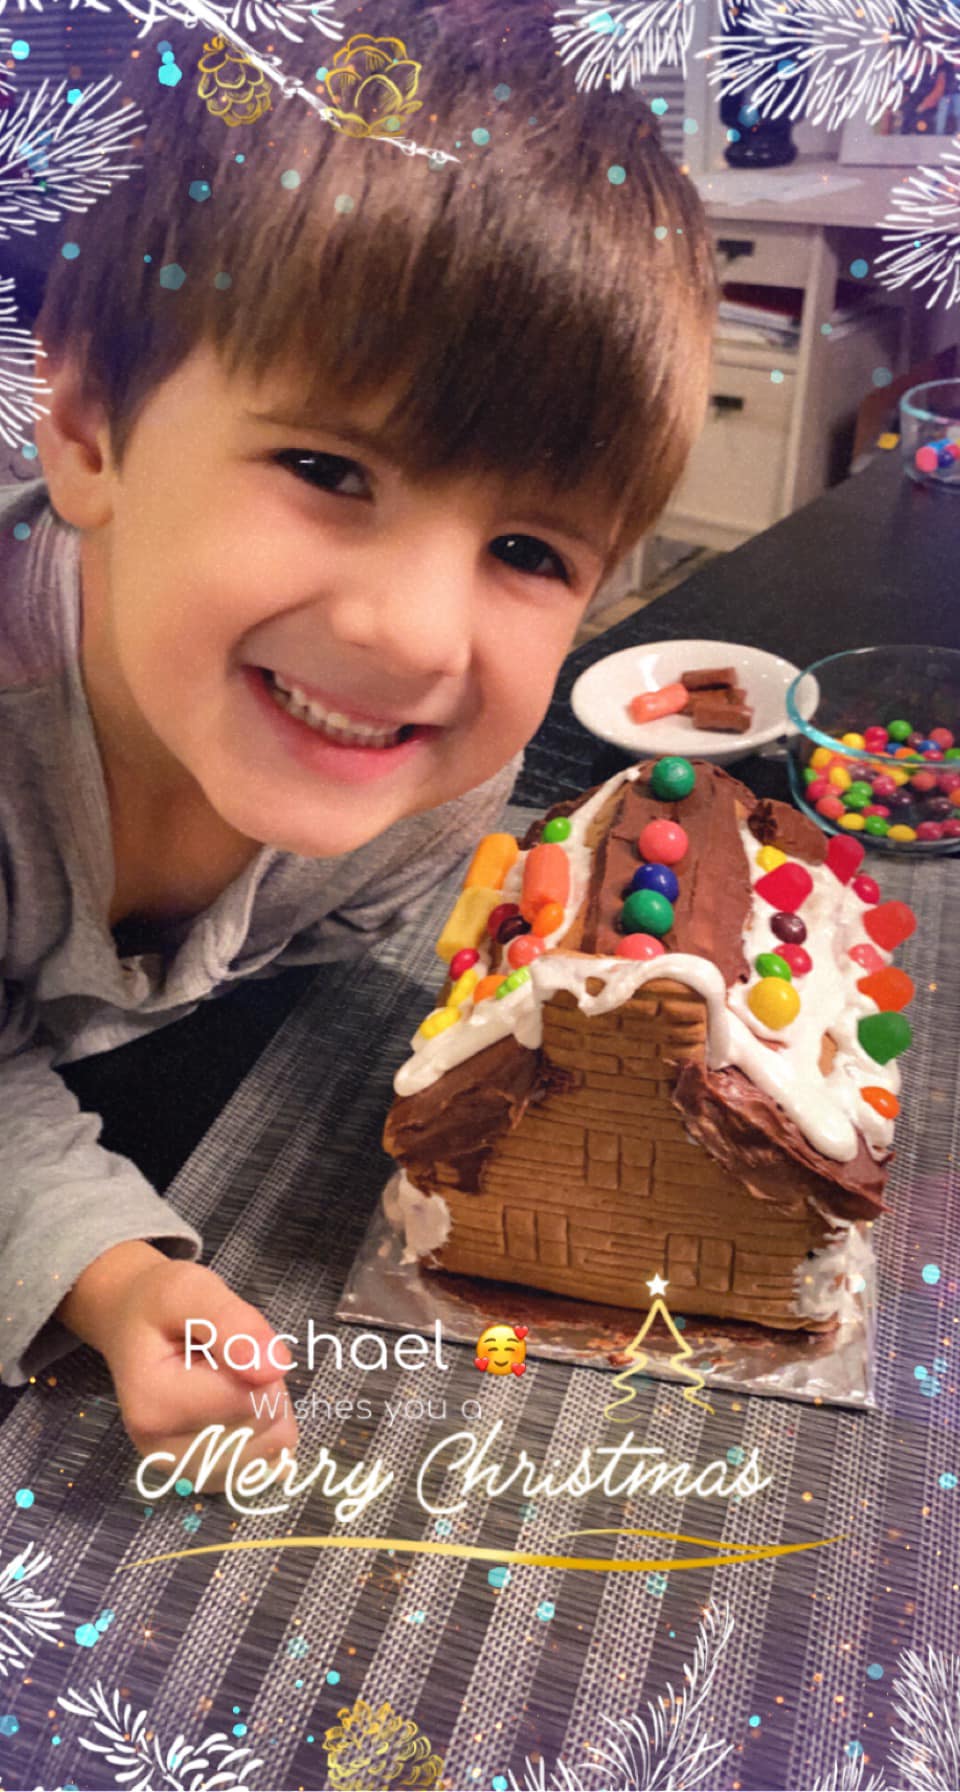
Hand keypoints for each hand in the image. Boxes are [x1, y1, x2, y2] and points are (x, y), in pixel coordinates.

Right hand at [57, 1241, 298, 1489]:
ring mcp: (182, 1471)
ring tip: (227, 1378)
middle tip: (225, 1356)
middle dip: (263, 1382)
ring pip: (272, 1448)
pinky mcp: (203, 1477)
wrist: (129, 1324)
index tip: (227, 1339)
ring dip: (266, 1406)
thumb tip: (275, 1367)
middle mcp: (162, 1450)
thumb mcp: (192, 1290)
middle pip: (264, 1424)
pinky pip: (266, 1466)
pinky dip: (265, 1433)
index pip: (250, 1397)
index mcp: (155, 1404)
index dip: (258, 1359)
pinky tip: (237, 1407)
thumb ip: (232, 1323)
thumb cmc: (159, 1304)